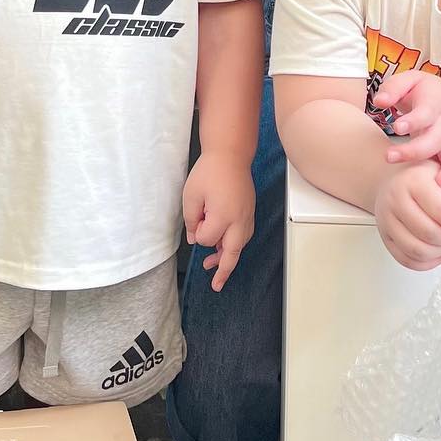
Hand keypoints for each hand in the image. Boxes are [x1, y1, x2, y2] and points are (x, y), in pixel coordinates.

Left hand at [182, 150, 254, 291]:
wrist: (231, 155)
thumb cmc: (209, 172)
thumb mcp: (191, 195)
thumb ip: (191, 220)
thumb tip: (194, 239)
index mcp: (223, 216)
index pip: (206, 239)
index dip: (197, 233)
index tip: (195, 219)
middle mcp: (239, 220)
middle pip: (232, 253)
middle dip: (223, 270)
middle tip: (216, 285)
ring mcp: (247, 216)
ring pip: (240, 246)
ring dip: (228, 257)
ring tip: (213, 266)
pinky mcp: (249, 212)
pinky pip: (244, 235)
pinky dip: (234, 244)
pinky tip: (224, 245)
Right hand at [373, 161, 440, 272]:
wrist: (396, 179)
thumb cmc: (427, 178)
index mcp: (414, 181)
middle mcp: (395, 199)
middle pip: (429, 233)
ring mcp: (386, 219)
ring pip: (416, 250)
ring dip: (440, 253)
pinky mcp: (384, 235)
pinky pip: (405, 259)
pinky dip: (426, 262)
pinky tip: (439, 253)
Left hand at [379, 69, 440, 166]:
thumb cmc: (426, 93)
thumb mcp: (411, 80)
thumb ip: (394, 88)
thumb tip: (379, 101)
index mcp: (434, 103)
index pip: (425, 113)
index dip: (412, 121)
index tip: (396, 127)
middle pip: (435, 139)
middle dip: (415, 150)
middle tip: (390, 156)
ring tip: (440, 186)